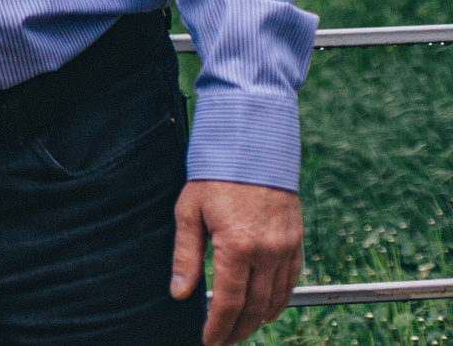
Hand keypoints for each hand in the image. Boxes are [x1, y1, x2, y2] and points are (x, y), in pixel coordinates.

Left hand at [172, 180, 301, 343]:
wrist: (253, 148)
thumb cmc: (215, 176)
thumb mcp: (189, 212)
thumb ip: (185, 256)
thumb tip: (179, 293)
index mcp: (236, 247)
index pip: (228, 302)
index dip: (218, 327)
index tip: (209, 341)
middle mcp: (266, 253)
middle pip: (254, 307)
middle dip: (238, 330)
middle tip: (223, 342)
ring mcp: (285, 248)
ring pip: (276, 299)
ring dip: (258, 320)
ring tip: (240, 330)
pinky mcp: (296, 242)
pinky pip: (291, 282)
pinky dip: (279, 301)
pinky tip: (265, 308)